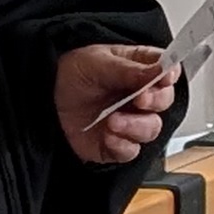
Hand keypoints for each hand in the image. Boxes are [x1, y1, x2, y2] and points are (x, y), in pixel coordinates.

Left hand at [55, 41, 174, 172]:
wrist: (43, 97)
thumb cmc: (71, 73)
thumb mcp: (96, 62)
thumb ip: (128, 70)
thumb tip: (157, 71)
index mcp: (139, 69)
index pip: (166, 70)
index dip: (170, 74)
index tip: (165, 76)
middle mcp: (138, 96)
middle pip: (164, 101)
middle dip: (155, 101)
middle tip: (140, 98)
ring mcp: (129, 121)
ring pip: (151, 129)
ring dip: (136, 127)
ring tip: (114, 121)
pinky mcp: (116, 144)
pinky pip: (131, 151)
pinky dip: (122, 146)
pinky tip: (108, 136)